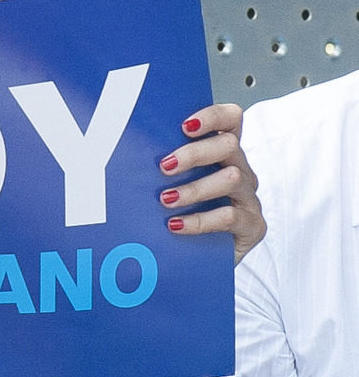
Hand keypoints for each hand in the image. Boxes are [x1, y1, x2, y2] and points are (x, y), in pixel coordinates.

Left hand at [158, 103, 264, 264]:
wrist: (199, 260)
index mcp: (223, 153)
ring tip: (166, 200)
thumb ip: (164, 165)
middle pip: (229, 146)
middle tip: (164, 166)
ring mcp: (249, 198)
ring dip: (194, 188)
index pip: (230, 119)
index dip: (212, 116)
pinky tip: (176, 225)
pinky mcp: (253, 225)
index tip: (184, 126)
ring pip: (231, 179)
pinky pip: (230, 217)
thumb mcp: (173, 185)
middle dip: (194, 154)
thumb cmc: (181, 214)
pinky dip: (200, 220)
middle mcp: (241, 170)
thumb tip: (124, 150)